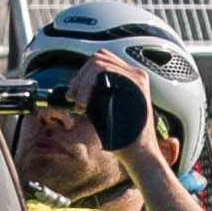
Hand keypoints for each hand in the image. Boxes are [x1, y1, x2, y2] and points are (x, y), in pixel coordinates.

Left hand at [80, 50, 162, 168]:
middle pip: (99, 57)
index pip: (103, 61)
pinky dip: (86, 86)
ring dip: (81, 82)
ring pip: (98, 63)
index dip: (83, 74)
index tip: (74, 92)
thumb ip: (97, 93)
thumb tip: (76, 85)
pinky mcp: (134, 84)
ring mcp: (136, 78)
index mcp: (131, 79)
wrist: (139, 153)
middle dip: (80, 76)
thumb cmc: (122, 137)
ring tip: (78, 103)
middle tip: (72, 96)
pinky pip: (102, 72)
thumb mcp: (106, 108)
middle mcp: (136, 75)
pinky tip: (83, 105)